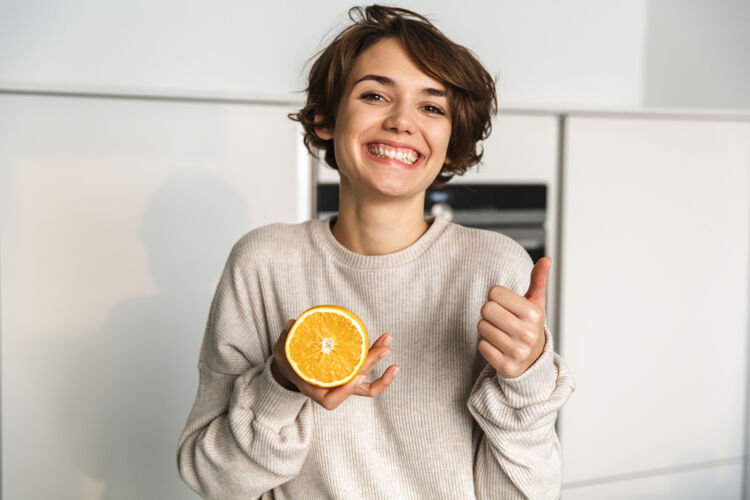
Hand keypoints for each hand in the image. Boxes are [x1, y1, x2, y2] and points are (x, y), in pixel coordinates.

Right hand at [272, 319, 398, 409]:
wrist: (294, 366)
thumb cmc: (288, 361)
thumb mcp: (282, 351)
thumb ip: (287, 338)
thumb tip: (293, 324)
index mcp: (315, 391)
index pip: (332, 400)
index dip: (345, 391)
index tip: (355, 377)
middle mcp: (333, 390)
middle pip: (356, 382)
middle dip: (371, 364)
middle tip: (384, 349)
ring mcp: (344, 382)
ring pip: (366, 378)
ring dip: (379, 360)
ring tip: (387, 340)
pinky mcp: (351, 372)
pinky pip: (367, 371)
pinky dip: (377, 359)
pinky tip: (383, 342)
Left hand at [477, 256, 550, 377]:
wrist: (533, 362)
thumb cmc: (529, 326)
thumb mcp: (536, 303)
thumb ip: (538, 280)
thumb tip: (547, 259)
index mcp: (534, 314)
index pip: (495, 292)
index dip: (496, 297)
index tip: (505, 305)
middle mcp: (528, 333)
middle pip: (486, 309)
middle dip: (489, 312)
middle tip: (500, 319)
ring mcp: (517, 351)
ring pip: (481, 327)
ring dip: (487, 328)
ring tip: (501, 332)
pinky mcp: (506, 366)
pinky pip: (481, 346)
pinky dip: (486, 345)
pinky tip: (498, 346)